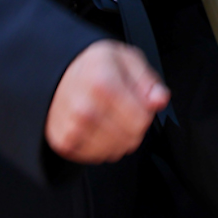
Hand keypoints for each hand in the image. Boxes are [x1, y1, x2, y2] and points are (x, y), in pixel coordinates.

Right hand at [45, 40, 168, 163]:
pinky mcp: (63, 142)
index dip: (145, 112)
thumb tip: (159, 99)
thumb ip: (148, 80)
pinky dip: (100, 147)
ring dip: (117, 139)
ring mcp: (72, 127)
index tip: (136, 102)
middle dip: (132, 127)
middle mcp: (84, 107)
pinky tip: (95, 128)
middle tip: (120, 109)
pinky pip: (96, 157)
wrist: (57, 73)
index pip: (141, 120)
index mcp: (103, 83)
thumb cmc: (94, 67)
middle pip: (130, 139)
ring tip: (107, 118)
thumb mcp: (126, 59)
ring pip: (114, 151)